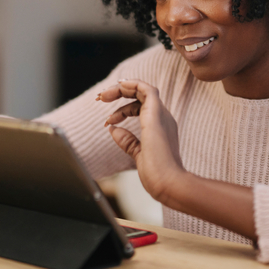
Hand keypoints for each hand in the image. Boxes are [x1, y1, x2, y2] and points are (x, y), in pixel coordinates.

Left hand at [98, 79, 185, 202]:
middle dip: (118, 93)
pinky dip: (133, 84)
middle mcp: (162, 118)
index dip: (121, 110)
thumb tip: (113, 129)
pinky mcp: (156, 114)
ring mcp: (161, 115)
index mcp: (160, 127)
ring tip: (102, 96)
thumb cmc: (157, 174)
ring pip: (142, 89)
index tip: (107, 120)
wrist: (168, 183)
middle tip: (100, 98)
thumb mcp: (138, 154)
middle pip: (140, 95)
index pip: (140, 108)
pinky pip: (146, 89)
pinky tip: (119, 85)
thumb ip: (128, 141)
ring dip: (121, 89)